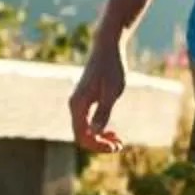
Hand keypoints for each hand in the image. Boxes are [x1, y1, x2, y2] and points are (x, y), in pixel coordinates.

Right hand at [68, 35, 128, 153]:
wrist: (108, 48)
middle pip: (82, 136)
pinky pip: (87, 122)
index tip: (116, 146)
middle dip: (99, 144)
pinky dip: (98, 129)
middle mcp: (74, 105)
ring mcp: (78, 103)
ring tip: (118, 140)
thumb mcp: (112, 92)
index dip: (98, 146)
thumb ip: (102, 112)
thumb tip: (94, 133)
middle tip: (120, 145)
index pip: (82, 136)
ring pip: (84, 130)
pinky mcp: (85, 100)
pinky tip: (112, 130)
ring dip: (100, 138)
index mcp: (78, 105)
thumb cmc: (112, 68)